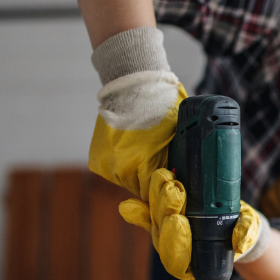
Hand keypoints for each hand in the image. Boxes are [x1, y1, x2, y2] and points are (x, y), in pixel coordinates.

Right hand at [87, 28, 185, 201]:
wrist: (134, 86)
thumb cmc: (161, 109)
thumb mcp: (176, 137)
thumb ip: (175, 161)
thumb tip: (182, 179)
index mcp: (141, 164)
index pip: (154, 192)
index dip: (163, 188)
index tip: (170, 184)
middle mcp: (120, 168)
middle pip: (138, 188)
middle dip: (149, 181)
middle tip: (159, 166)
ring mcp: (106, 164)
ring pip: (125, 180)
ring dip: (134, 173)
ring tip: (143, 154)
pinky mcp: (96, 160)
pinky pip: (112, 171)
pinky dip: (120, 165)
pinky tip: (129, 150)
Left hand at [118, 169, 265, 279]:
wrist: (234, 221)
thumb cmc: (241, 230)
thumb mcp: (249, 231)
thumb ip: (245, 234)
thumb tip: (239, 242)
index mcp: (194, 264)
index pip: (178, 261)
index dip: (175, 241)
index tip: (179, 219)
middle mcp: (175, 250)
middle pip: (162, 235)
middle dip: (165, 210)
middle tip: (172, 190)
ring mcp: (165, 233)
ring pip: (154, 219)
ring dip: (155, 198)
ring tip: (163, 177)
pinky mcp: (160, 217)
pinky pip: (145, 212)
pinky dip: (139, 205)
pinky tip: (131, 199)